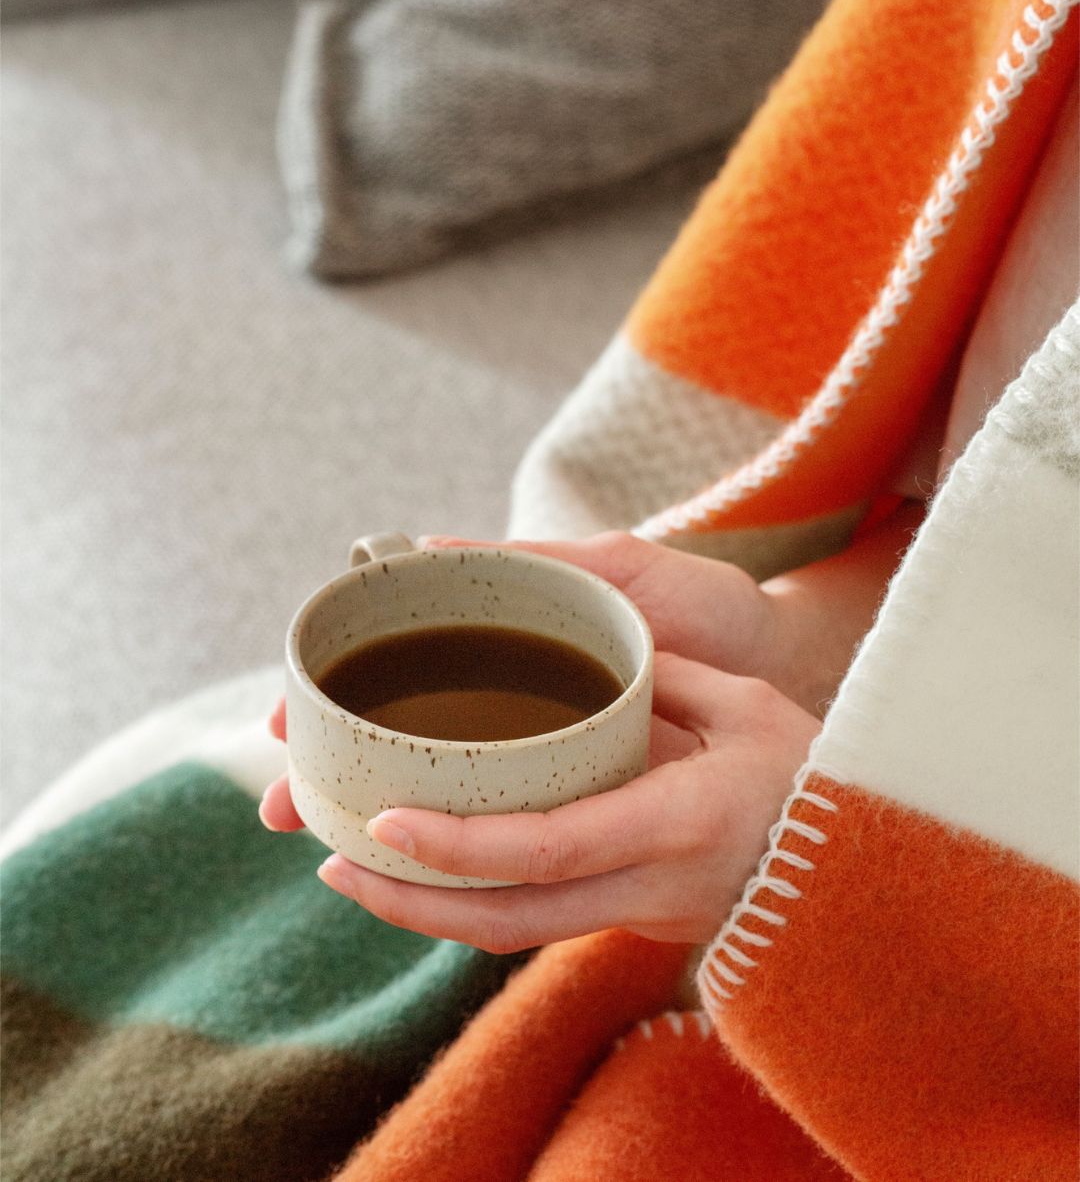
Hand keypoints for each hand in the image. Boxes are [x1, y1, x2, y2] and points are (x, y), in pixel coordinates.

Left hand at [260, 649, 817, 949]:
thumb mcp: (745, 706)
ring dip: (426, 911)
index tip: (387, 820)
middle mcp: (648, 883)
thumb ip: (661, 679)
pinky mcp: (630, 917)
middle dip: (411, 899)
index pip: (552, 847)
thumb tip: (583, 647)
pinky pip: (534, 923)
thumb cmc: (809, 772)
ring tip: (354, 871)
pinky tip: (424, 868)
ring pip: (511, 934)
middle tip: (332, 860)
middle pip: (508, 917)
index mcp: (677, 821)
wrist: (861, 870)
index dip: (463, 844)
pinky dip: (468, 902)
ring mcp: (637, 911)